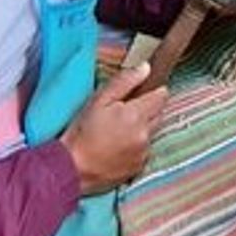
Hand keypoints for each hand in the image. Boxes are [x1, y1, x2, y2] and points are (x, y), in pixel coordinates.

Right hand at [60, 63, 168, 194]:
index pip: (161, 96)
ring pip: (152, 132)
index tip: (141, 93)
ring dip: (142, 128)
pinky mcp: (139, 166)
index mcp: (137, 115)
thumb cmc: (82, 133)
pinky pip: (144, 149)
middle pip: (159, 114)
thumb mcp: (99, 100)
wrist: (73, 168)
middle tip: (125, 111)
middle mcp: (145, 134)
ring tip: (118, 131)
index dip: (153, 91)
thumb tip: (146, 68)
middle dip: (148, 109)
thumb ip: (125, 81)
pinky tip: (118, 146)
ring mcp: (143, 152)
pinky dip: (136, 145)